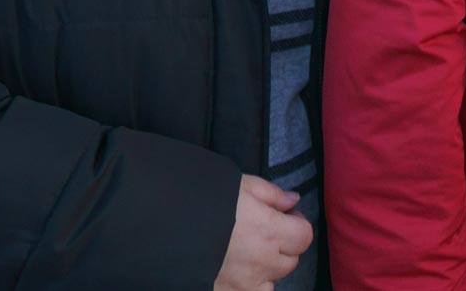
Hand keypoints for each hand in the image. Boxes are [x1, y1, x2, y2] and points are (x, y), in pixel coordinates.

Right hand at [213, 174, 313, 290]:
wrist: (162, 225)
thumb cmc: (203, 199)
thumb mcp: (240, 184)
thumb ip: (271, 194)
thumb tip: (293, 201)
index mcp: (268, 231)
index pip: (304, 237)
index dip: (297, 224)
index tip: (284, 217)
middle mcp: (260, 262)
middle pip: (289, 261)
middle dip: (282, 246)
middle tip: (263, 233)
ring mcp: (241, 284)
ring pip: (270, 284)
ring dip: (265, 271)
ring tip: (246, 255)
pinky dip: (247, 286)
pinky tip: (233, 270)